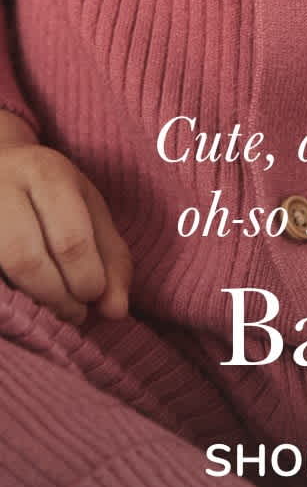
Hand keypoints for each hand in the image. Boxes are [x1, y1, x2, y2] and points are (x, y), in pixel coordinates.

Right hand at [0, 141, 132, 323]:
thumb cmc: (49, 194)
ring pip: (4, 267)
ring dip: (33, 299)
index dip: (87, 281)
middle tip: (75, 311)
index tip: (93, 295)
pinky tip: (26, 292)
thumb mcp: (88, 210)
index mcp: (47, 175)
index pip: (70, 240)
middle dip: (59, 297)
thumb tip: (116, 311)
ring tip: (54, 307)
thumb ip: (111, 258)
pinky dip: (11, 291)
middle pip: (27, 259)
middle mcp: (5, 185)